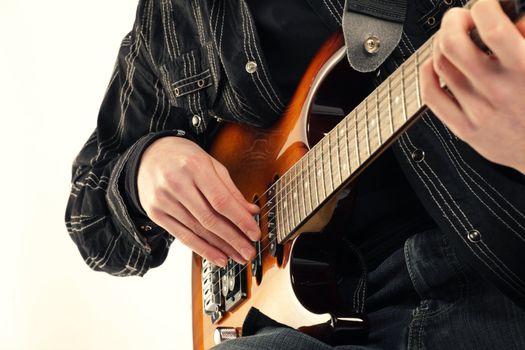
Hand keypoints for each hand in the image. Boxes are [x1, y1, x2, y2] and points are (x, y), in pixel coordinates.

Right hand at [137, 136, 260, 266]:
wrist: (149, 155)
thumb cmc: (185, 158)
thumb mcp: (211, 164)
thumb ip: (231, 189)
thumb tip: (251, 212)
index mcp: (195, 166)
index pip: (222, 200)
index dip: (240, 220)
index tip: (254, 234)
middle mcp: (177, 183)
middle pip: (210, 219)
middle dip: (233, 239)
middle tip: (249, 252)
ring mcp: (163, 199)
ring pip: (197, 230)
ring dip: (220, 247)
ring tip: (237, 256)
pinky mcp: (155, 213)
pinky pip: (182, 236)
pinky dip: (202, 249)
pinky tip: (217, 256)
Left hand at [420, 0, 524, 174]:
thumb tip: (512, 19)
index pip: (492, 28)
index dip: (483, 7)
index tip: (486, 5)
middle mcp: (498, 91)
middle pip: (453, 44)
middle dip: (453, 21)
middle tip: (461, 18)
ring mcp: (478, 112)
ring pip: (439, 66)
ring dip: (440, 44)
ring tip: (451, 39)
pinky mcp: (465, 129)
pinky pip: (432, 96)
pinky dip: (427, 73)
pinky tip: (435, 65)